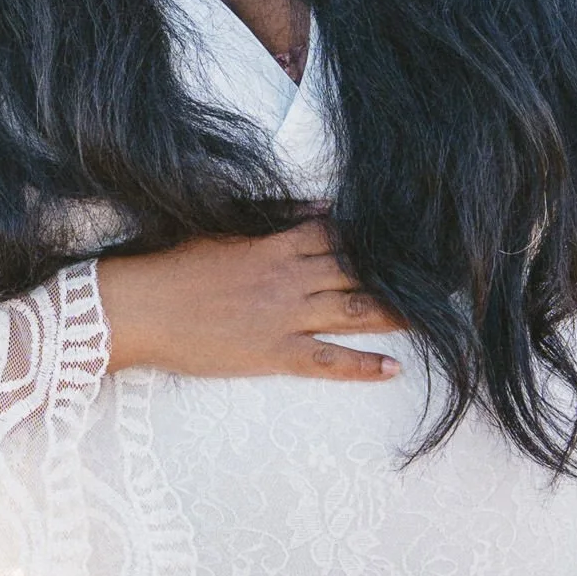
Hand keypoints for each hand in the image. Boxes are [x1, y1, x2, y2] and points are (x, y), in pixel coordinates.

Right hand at [97, 222, 403, 381]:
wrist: (136, 307)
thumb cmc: (173, 265)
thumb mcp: (225, 229)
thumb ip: (275, 217)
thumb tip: (323, 207)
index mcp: (276, 243)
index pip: (340, 234)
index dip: (378, 237)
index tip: (412, 238)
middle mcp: (289, 277)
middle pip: (357, 270)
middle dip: (399, 272)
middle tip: (440, 276)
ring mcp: (283, 317)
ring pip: (352, 311)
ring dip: (394, 313)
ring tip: (432, 316)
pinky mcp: (273, 353)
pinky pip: (327, 360)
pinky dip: (361, 365)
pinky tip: (392, 368)